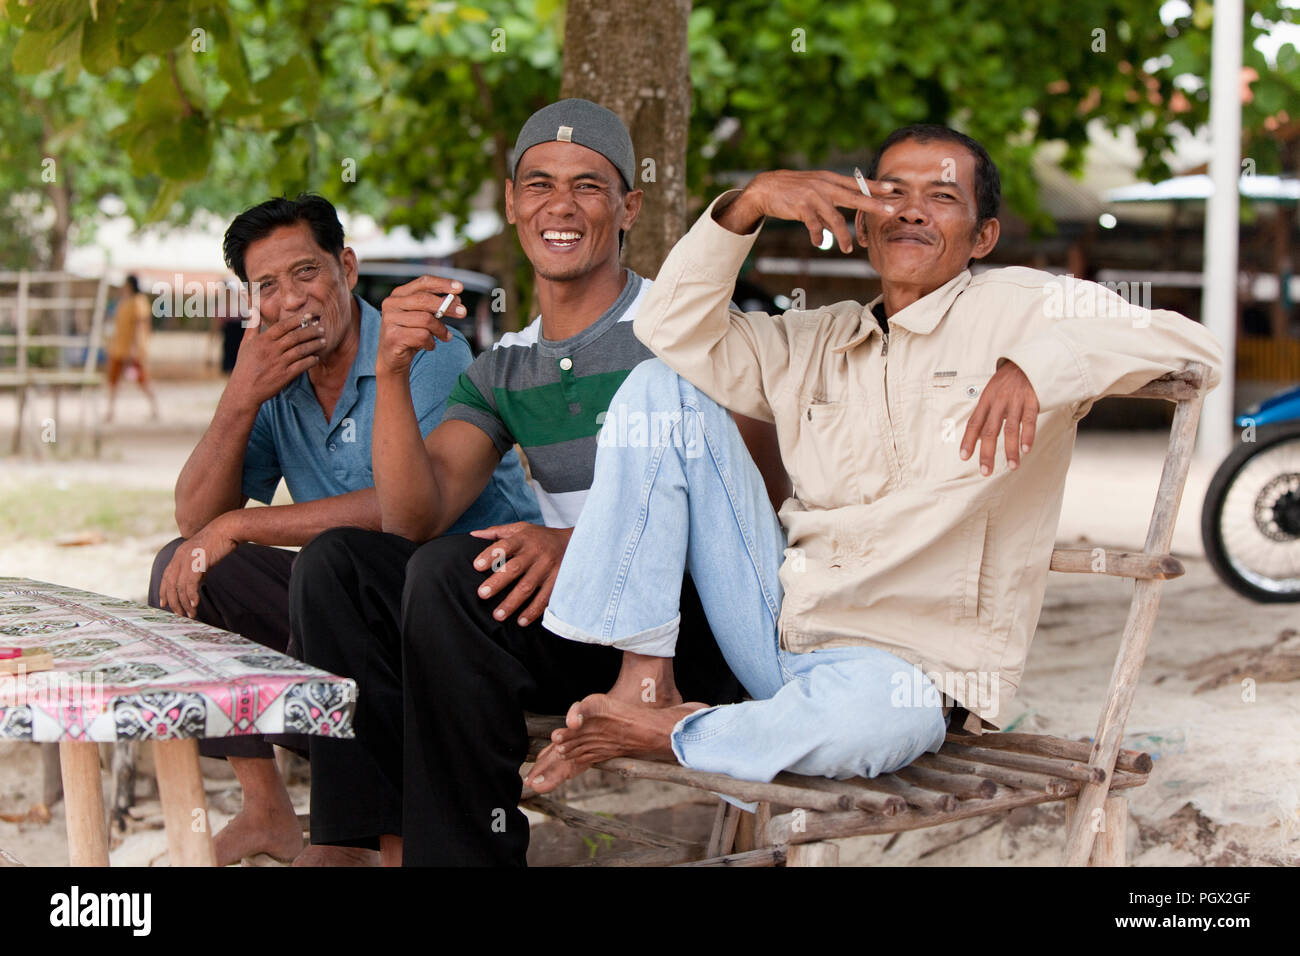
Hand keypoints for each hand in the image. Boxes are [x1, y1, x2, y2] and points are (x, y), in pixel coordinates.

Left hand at [158, 515, 239, 618]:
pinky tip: (195, 604)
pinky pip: (190, 584)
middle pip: (170, 584)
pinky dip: (191, 596)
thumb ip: (198, 568)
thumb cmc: (220, 541)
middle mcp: (179, 557)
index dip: (164, 591)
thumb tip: (197, 582)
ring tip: (191, 614)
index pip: (166, 576)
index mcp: (179, 554)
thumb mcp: (204, 556)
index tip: (164, 603)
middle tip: (180, 614)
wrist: (228, 529)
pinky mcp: (197, 562)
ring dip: (184, 603)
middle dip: (174, 602)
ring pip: (180, 587)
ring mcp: (187, 559)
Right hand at [228, 308, 327, 407]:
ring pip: (300, 350)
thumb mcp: (245, 344)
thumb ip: (252, 326)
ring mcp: (278, 363)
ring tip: (324, 341)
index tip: (310, 315)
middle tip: (322, 329)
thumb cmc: (245, 366)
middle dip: (310, 331)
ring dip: (314, 345)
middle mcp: (271, 350)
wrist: (244, 390)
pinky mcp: (284, 376)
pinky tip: (316, 358)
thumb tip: (253, 308)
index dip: (298, 320)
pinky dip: (310, 361)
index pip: (283, 326)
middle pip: (295, 337)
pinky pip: (301, 366)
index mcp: (262, 341)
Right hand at [376, 276, 464, 375]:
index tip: (459, 287)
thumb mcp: (423, 317)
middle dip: (447, 306)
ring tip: (444, 336)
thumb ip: (436, 307)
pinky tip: (429, 345)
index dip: (442, 283)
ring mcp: (390, 320)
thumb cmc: (410, 335)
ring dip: (440, 330)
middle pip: (425, 300)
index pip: (423, 282)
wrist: (392, 360)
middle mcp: (391, 304)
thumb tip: (456, 299)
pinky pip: (422, 336)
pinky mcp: (393, 336)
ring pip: (426, 320)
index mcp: (399, 294)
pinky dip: (431, 342)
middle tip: (463, 312)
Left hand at [468, 522, 572, 627]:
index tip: (476, 566)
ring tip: (498, 615)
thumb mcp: (521, 528)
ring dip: (513, 602)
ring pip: (528, 586)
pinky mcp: (558, 581)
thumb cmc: (540, 537)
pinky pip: (545, 597)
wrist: (575, 542)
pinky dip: (533, 610)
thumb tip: (473, 535)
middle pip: (515, 568)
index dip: (491, 555)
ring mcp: (548, 568)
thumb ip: (497, 532)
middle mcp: (536, 553)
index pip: (505, 545)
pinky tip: (521, 621)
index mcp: (523, 539)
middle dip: (498, 582)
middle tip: (482, 594)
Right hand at [715, 170, 895, 251]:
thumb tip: (840, 216)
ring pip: (835, 218)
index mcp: (830, 180)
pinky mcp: (801, 207)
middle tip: (890, 212)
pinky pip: (814, 226)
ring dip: (843, 235)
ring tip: (849, 249)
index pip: (857, 183)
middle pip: (854, 197)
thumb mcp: (813, 188)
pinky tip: (819, 243)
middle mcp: (825, 186)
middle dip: (873, 205)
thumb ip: (829, 200)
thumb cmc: (792, 189)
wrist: (766, 188)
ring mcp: (814, 196)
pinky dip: (818, 236)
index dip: (875, 186)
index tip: (893, 188)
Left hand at [959, 361, 1038, 474]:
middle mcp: (999, 402)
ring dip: (1011, 450)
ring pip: (1011, 429)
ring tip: (1012, 466)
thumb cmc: (1007, 382)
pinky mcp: (1032, 401)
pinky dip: (1028, 436)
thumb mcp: (991, 393)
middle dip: (987, 453)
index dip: (968, 441)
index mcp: (986, 400)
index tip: (964, 457)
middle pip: (990, 430)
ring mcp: (1016, 401)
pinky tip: (1026, 449)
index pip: (974, 423)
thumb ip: (985, 414)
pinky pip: (1029, 421)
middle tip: (985, 471)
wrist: (1027, 362)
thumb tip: (977, 437)